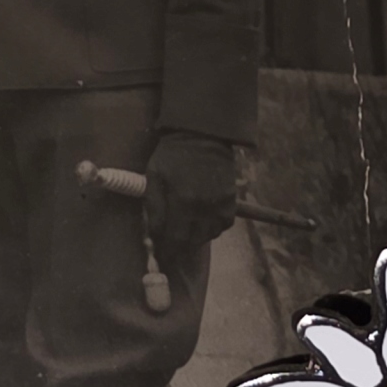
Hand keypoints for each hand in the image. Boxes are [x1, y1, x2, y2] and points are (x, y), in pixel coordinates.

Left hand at [143, 131, 237, 264]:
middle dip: (180, 244)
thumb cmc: (172, 155)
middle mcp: (205, 207)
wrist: (203, 134)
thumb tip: (154, 234)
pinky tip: (203, 219)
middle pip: (193, 241)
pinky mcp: (232, 201)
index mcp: (183, 201)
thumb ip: (154, 207)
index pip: (176, 239)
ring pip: (209, 235)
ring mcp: (221, 205)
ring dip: (196, 236)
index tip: (162, 251)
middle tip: (172, 240)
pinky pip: (223, 225)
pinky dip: (213, 227)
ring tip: (187, 227)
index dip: (168, 249)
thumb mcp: (154, 177)